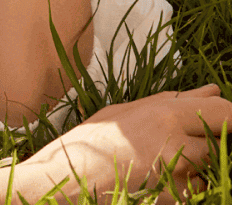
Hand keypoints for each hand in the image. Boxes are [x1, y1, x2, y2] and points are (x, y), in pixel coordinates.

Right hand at [25, 84, 231, 203]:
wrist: (69, 184)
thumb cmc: (91, 144)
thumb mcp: (127, 112)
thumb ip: (174, 101)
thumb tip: (213, 91)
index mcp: (164, 117)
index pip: (225, 113)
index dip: (227, 115)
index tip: (219, 119)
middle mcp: (179, 148)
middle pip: (221, 141)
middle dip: (205, 139)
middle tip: (174, 140)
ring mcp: (181, 181)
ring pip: (209, 169)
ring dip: (194, 165)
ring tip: (155, 162)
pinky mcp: (180, 202)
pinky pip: (195, 190)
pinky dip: (183, 185)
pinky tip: (153, 179)